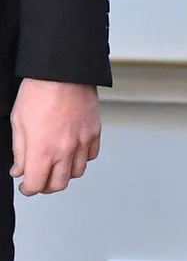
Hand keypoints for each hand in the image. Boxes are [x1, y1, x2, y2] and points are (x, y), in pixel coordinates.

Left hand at [10, 80, 101, 196]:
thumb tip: (19, 169)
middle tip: (39, 179)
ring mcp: (82, 142)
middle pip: (58, 184)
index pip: (36, 184)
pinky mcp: (94, 132)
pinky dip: (81, 159)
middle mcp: (65, 150)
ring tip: (56, 165)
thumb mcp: (18, 122)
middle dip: (46, 186)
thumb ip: (20, 151)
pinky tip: (72, 152)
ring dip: (64, 174)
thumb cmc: (39, 91)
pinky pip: (91, 156)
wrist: (63, 72)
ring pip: (76, 173)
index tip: (25, 186)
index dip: (28, 189)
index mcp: (43, 149)